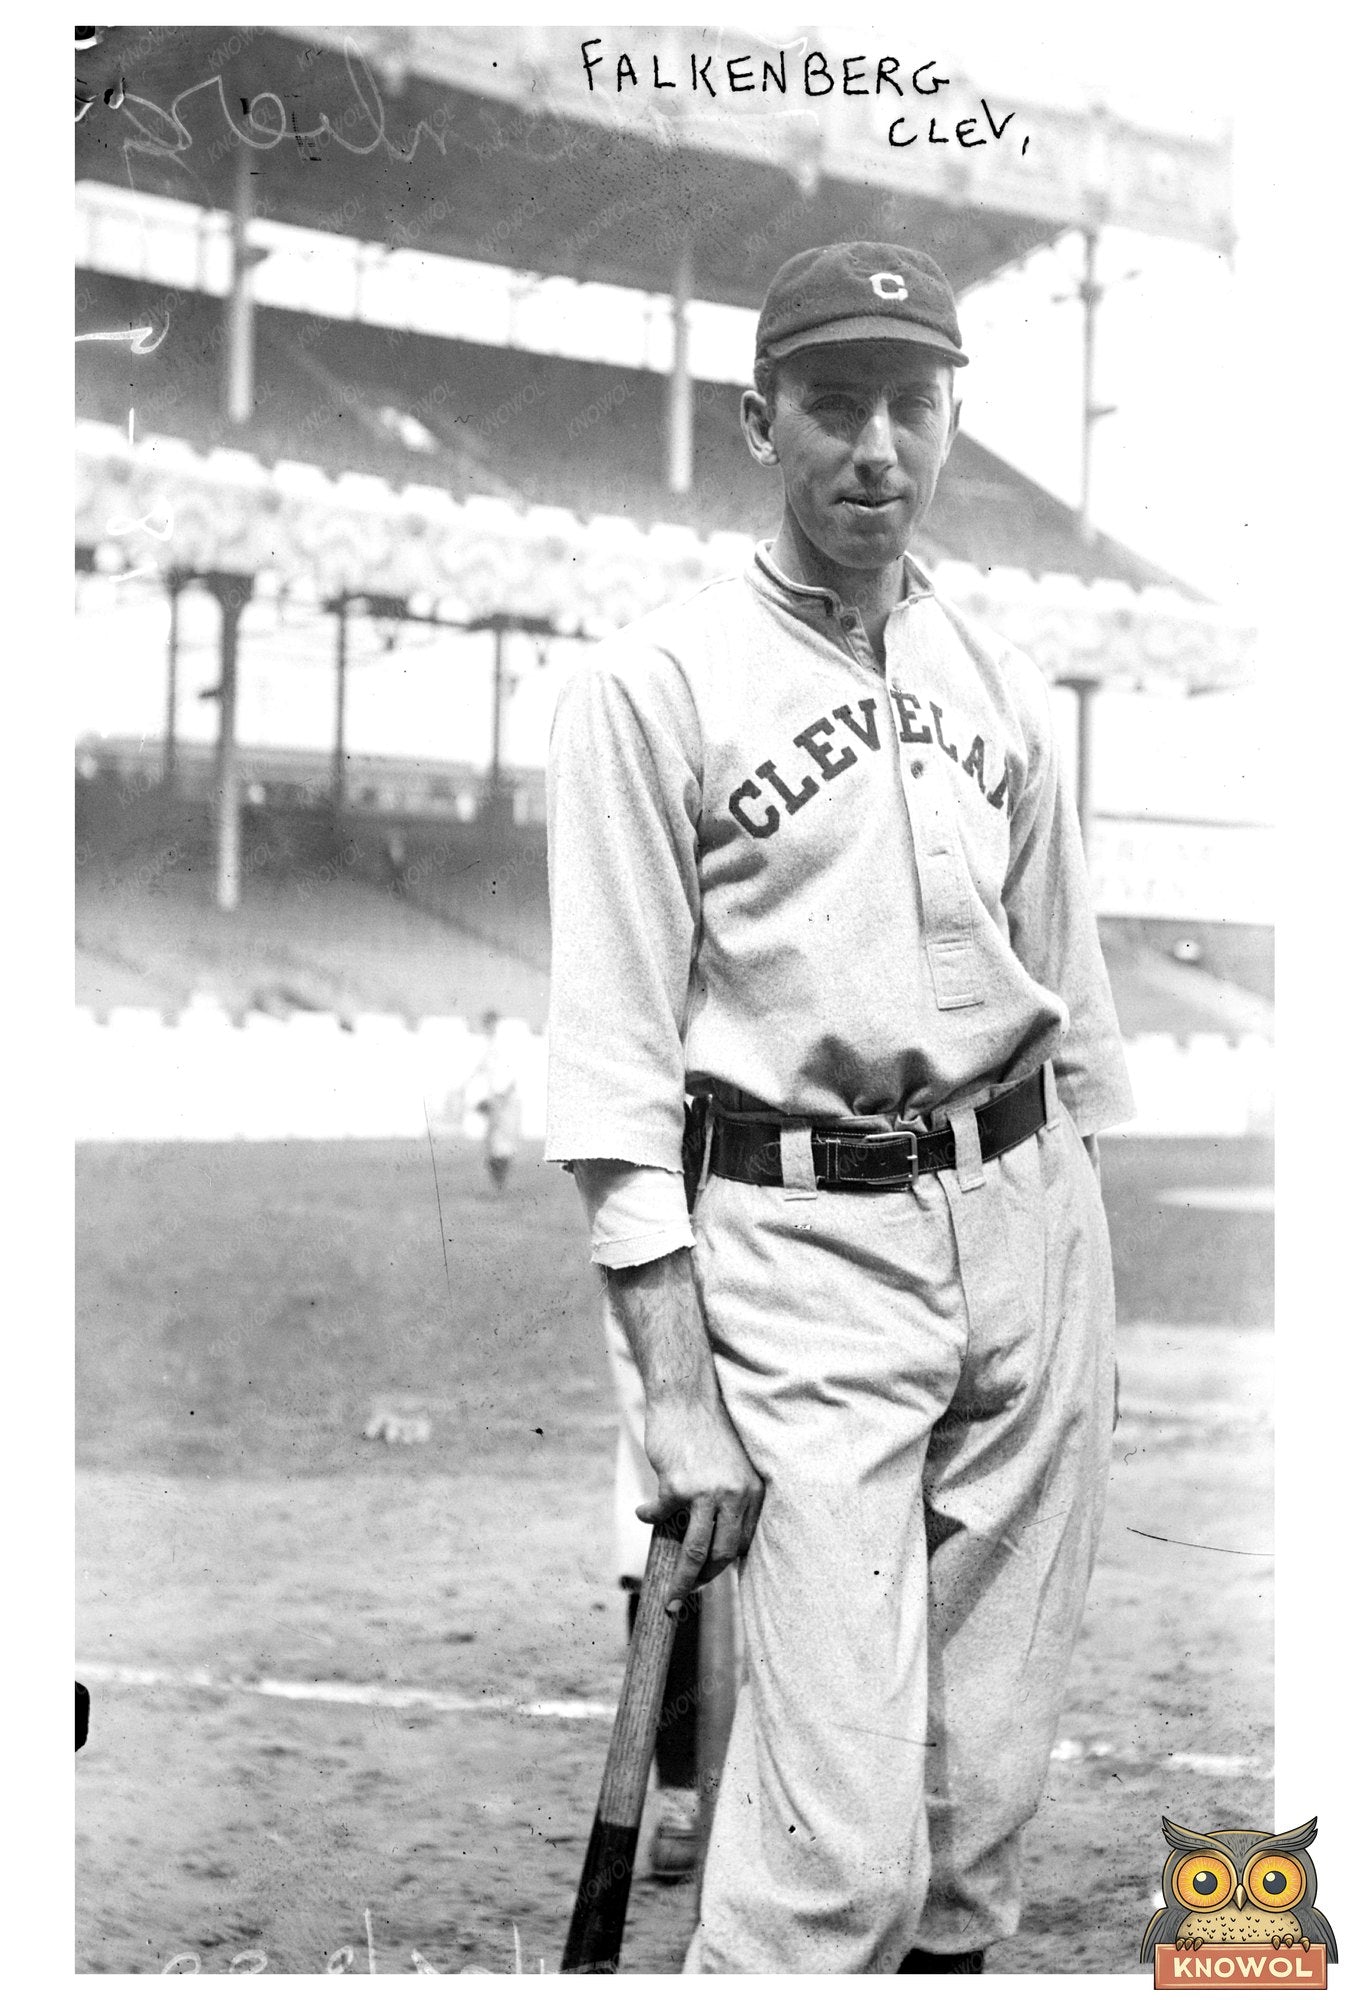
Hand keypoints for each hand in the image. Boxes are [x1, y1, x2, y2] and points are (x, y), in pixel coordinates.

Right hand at [639, 1396, 763, 1609]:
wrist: (685, 1397)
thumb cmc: (705, 1430)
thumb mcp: (730, 1466)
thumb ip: (728, 1499)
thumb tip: (711, 1537)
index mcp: (751, 1491)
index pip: (742, 1542)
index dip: (724, 1563)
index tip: (709, 1577)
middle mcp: (735, 1494)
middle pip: (723, 1553)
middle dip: (704, 1580)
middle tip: (686, 1595)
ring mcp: (707, 1491)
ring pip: (696, 1550)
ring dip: (682, 1578)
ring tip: (670, 1593)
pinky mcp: (678, 1485)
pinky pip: (661, 1514)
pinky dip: (649, 1516)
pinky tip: (644, 1512)